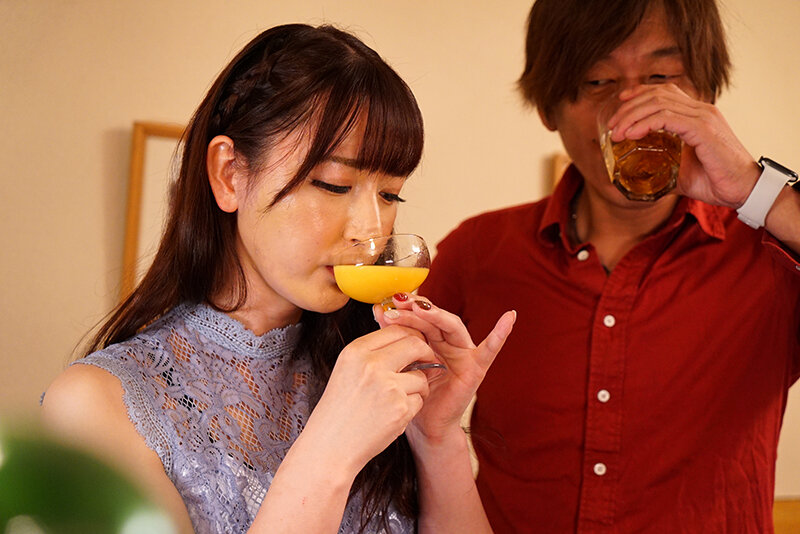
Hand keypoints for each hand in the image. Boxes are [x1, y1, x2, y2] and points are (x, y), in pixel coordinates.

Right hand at [302, 325, 435, 475]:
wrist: (330, 447)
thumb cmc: (339, 410)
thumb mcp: (348, 371)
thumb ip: (374, 354)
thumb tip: (408, 339)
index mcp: (355, 352)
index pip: (395, 330)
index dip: (411, 337)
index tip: (416, 347)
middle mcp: (371, 365)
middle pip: (415, 344)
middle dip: (426, 354)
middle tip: (426, 363)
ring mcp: (387, 386)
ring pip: (421, 376)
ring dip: (418, 387)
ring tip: (397, 401)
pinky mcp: (399, 408)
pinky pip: (420, 399)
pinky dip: (411, 408)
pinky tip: (392, 416)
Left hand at [374, 295, 515, 443]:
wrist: (422, 424)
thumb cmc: (412, 391)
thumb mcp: (400, 359)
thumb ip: (394, 335)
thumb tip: (377, 308)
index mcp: (431, 338)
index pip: (420, 316)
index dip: (406, 307)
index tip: (387, 301)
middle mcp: (449, 342)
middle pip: (434, 319)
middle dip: (416, 309)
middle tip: (398, 303)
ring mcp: (464, 353)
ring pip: (452, 327)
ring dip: (435, 315)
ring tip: (418, 309)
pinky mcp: (476, 368)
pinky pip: (490, 350)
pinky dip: (500, 334)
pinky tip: (509, 318)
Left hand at [607, 83, 759, 207]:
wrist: (743, 191)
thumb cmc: (715, 181)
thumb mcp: (681, 172)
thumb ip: (662, 168)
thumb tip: (638, 177)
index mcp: (697, 115)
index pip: (666, 92)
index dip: (640, 93)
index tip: (620, 104)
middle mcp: (701, 110)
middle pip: (658, 94)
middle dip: (630, 107)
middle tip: (612, 125)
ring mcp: (703, 117)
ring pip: (659, 104)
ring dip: (632, 116)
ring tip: (617, 133)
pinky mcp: (703, 129)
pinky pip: (668, 118)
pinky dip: (646, 124)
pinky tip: (633, 135)